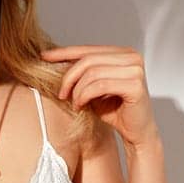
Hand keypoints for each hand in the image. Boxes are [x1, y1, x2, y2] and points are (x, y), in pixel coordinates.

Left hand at [43, 44, 158, 146]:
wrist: (137, 134)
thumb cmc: (117, 111)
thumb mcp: (94, 87)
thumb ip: (83, 73)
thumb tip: (54, 58)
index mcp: (124, 53)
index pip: (89, 49)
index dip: (65, 52)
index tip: (46, 57)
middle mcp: (132, 57)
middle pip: (89, 60)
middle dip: (70, 77)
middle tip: (62, 94)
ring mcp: (135, 70)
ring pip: (92, 73)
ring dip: (77, 90)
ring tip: (75, 103)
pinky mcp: (135, 85)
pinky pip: (100, 85)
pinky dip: (85, 96)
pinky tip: (81, 105)